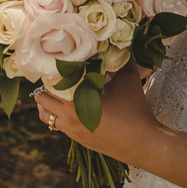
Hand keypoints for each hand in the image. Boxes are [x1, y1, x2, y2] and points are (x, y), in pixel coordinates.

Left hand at [33, 65, 162, 163]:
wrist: (144, 144)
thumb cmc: (135, 110)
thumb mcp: (128, 79)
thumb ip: (120, 59)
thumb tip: (116, 43)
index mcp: (75, 101)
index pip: (49, 84)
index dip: (49, 71)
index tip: (54, 61)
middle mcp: (68, 118)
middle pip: (42, 99)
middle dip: (45, 86)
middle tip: (54, 74)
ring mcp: (72, 132)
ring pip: (46, 116)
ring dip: (47, 103)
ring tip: (56, 91)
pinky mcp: (79, 140)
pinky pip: (59, 126)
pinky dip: (59, 115)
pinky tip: (71, 106)